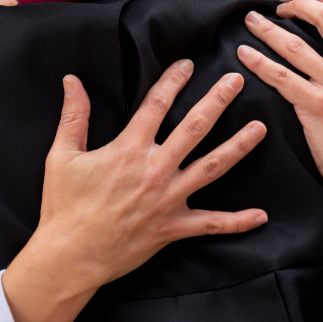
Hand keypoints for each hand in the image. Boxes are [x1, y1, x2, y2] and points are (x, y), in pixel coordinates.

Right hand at [3, 61, 266, 321]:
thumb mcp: (62, 155)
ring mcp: (167, 200)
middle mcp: (154, 170)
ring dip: (238, 147)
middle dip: (217, 101)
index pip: (156, 104)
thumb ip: (73, 115)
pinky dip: (237, 221)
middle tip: (236, 81)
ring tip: (260, 128)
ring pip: (211, 168)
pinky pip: (211, 224)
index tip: (188, 64)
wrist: (69, 257)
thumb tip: (72, 80)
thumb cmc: (64, 206)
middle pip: (194, 128)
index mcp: (128, 149)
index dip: (173, 80)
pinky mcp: (172, 228)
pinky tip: (260, 215)